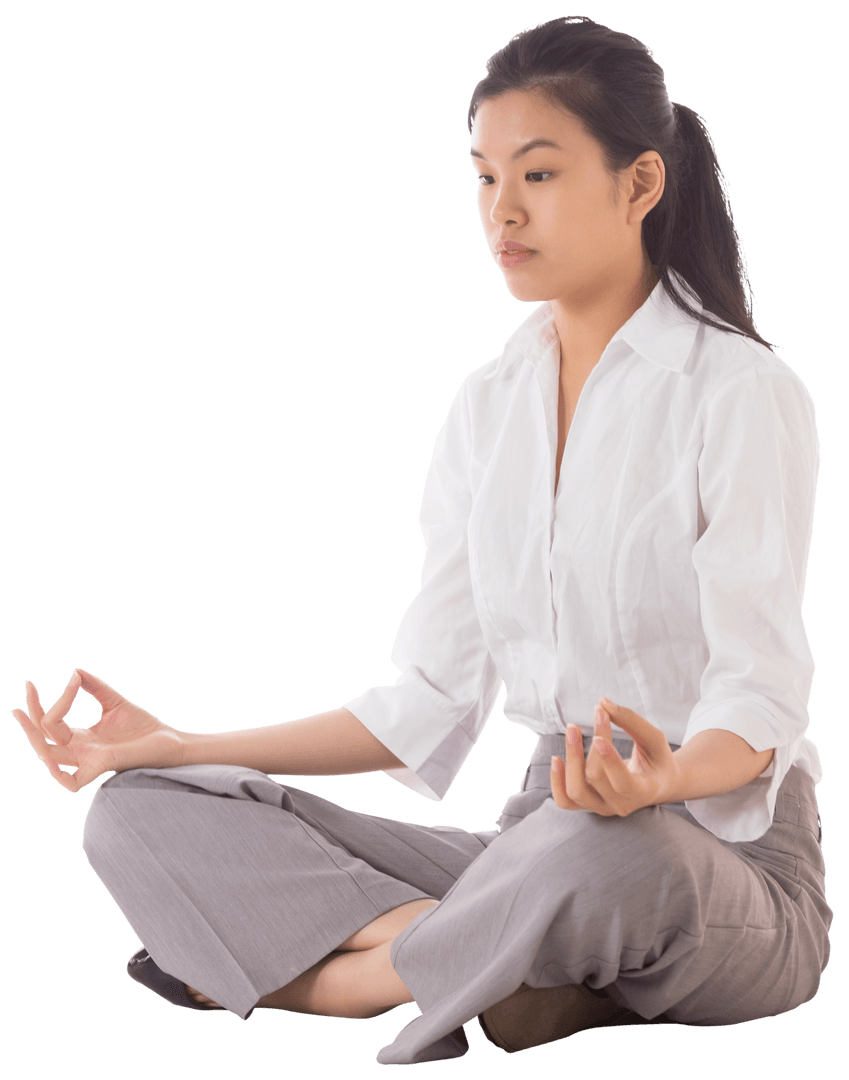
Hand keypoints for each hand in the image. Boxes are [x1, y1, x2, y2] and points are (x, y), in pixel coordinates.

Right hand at [11, 668, 186, 791]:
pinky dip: (57, 773)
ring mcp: (89, 760)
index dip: (39, 704)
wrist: (170, 740)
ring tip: (27, 713)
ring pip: (50, 755)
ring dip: (36, 736)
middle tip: (26, 689)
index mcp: (81, 738)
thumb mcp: (114, 702)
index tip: (33, 682)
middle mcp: (80, 751)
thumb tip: (75, 671)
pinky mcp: (103, 766)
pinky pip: (71, 781)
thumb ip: (96, 688)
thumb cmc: (143, 727)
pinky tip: (49, 754)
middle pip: (43, 739)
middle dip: (31, 716)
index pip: (50, 723)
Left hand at [549, 697, 678, 816]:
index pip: (623, 782)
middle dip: (590, 746)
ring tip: (572, 730)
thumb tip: (603, 703)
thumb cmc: (656, 758)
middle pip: (595, 778)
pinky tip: (557, 758)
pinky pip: (565, 801)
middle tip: (596, 714)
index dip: (609, 761)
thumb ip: (631, 721)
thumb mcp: (654, 738)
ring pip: (576, 793)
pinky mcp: (588, 805)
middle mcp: (622, 805)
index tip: (598, 737)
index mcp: (644, 791)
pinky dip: (557, 781)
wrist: (657, 784)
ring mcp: (603, 808)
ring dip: (570, 760)